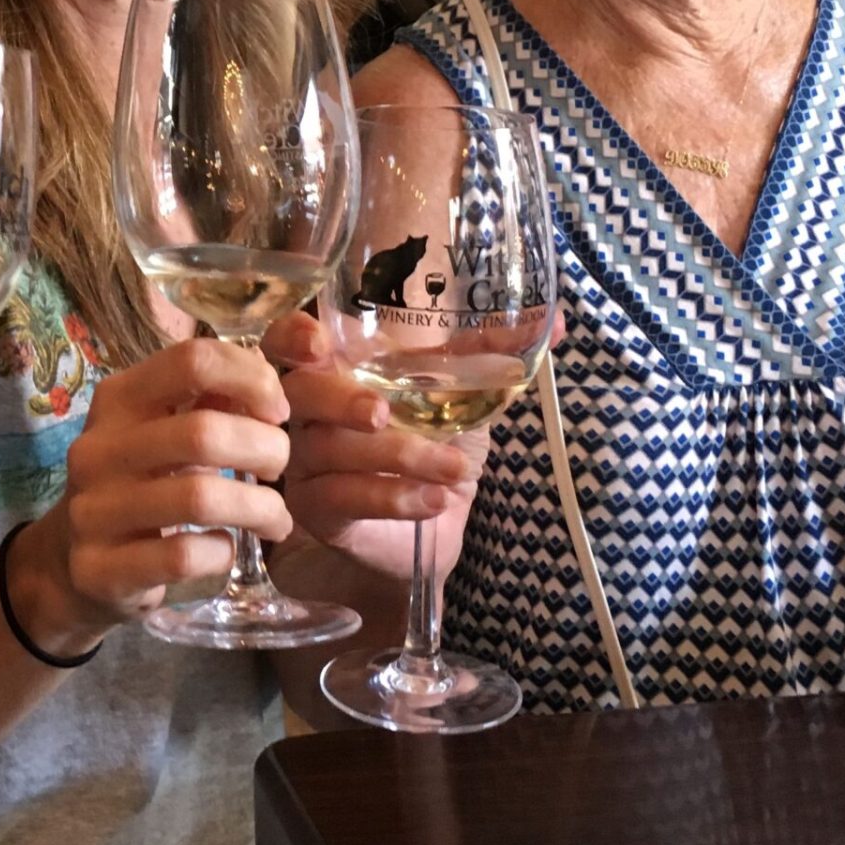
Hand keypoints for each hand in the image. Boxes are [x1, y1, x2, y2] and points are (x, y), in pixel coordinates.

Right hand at [22, 338, 293, 641]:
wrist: (74, 564)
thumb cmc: (139, 484)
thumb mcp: (163, 432)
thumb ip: (210, 401)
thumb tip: (268, 380)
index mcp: (117, 399)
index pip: (191, 361)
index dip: (252, 381)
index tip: (279, 412)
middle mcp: (96, 449)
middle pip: (202, 433)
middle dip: (265, 449)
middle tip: (280, 469)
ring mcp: (92, 511)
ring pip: (198, 498)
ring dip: (257, 508)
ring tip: (275, 519)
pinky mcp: (98, 569)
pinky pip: (183, 556)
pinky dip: (222, 552)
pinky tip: (226, 548)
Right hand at [262, 311, 479, 582]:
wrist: (438, 522)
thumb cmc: (440, 443)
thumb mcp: (466, 395)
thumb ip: (495, 355)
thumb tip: (559, 322)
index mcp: (335, 367)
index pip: (284, 339)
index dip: (292, 336)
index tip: (318, 342)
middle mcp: (306, 410)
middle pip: (297, 393)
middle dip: (339, 399)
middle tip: (384, 413)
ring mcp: (304, 462)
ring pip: (329, 449)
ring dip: (398, 457)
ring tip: (453, 469)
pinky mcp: (316, 511)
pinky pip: (342, 498)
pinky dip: (393, 496)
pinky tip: (434, 500)